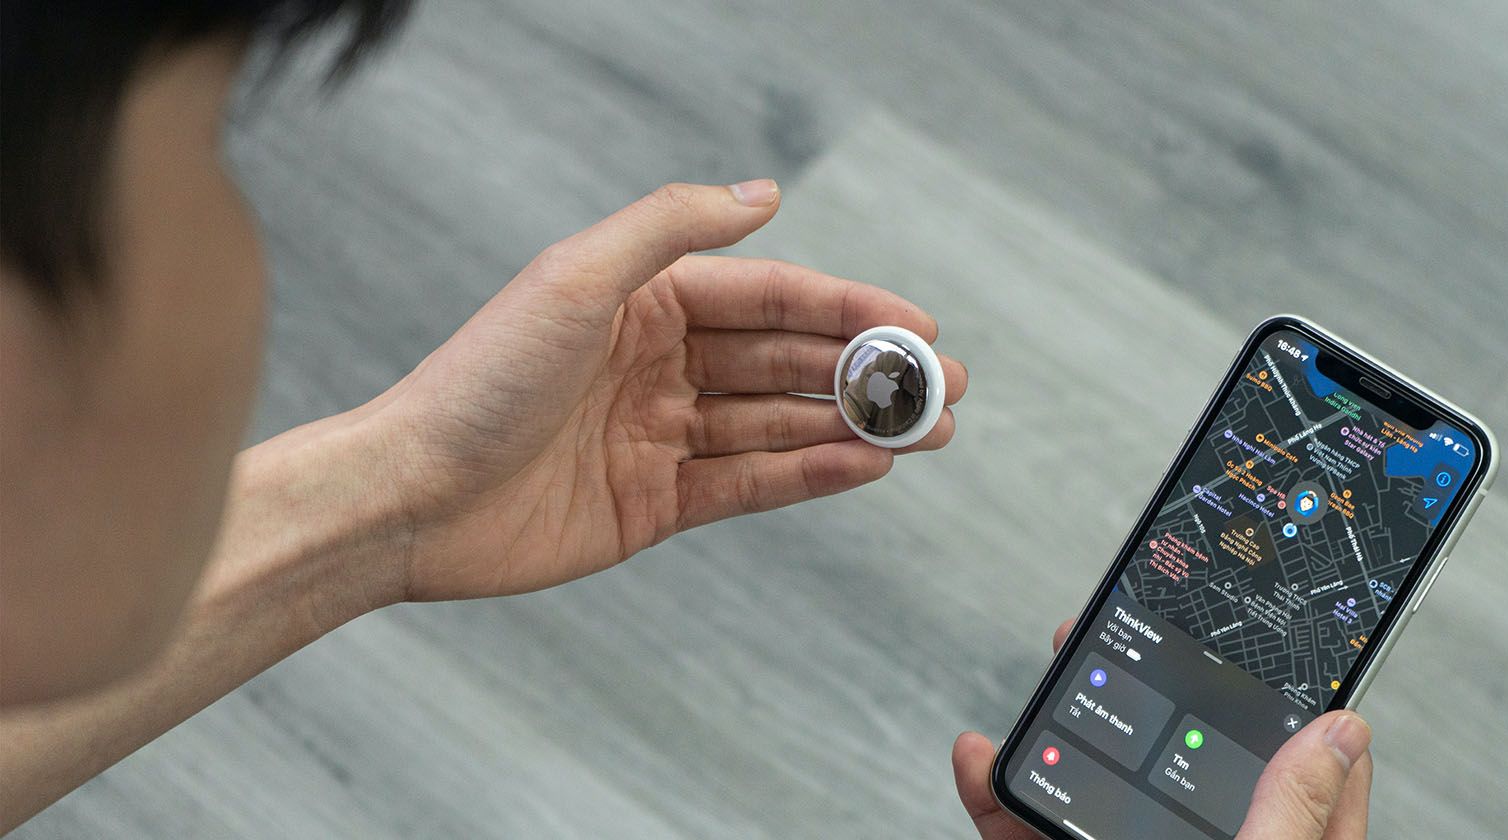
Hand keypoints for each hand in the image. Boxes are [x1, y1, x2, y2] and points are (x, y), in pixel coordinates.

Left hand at [346, 180, 965, 602]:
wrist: (408, 497)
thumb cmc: (478, 379)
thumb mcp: (576, 278)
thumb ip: (672, 228)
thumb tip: (765, 193)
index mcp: (645, 302)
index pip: (772, 299)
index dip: (851, 308)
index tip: (918, 323)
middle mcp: (658, 364)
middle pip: (787, 363)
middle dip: (869, 372)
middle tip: (944, 385)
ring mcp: (660, 436)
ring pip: (778, 425)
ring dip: (854, 426)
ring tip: (926, 431)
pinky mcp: (654, 504)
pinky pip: (747, 483)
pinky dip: (808, 475)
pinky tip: (863, 467)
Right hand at [951, 620, 1372, 838]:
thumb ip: (1294, 815)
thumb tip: (1342, 730)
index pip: (1310, 763)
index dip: (1293, 689)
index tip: (1267, 620)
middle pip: (1191, 751)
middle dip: (1154, 677)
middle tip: (1133, 615)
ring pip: (1104, 780)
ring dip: (1066, 724)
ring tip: (1057, 661)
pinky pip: (1024, 826)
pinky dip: (996, 795)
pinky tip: (981, 760)